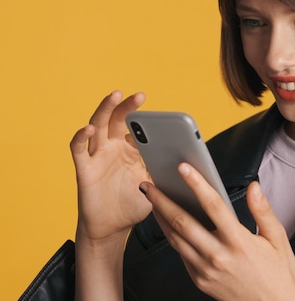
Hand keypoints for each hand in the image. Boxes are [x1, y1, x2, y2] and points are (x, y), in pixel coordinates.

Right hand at [70, 91, 151, 242]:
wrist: (113, 228)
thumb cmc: (134, 204)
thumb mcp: (155, 185)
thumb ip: (164, 169)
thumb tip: (186, 159)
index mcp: (130, 150)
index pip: (136, 127)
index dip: (146, 118)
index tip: (161, 113)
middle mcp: (112, 148)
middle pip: (117, 119)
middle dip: (128, 106)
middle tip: (140, 95)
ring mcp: (97, 156)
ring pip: (97, 125)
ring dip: (105, 109)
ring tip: (115, 96)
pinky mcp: (84, 169)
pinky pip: (78, 150)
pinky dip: (80, 137)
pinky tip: (88, 128)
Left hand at [141, 163, 294, 300]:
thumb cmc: (277, 274)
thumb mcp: (277, 239)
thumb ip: (263, 211)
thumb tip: (254, 187)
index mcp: (239, 242)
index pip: (213, 205)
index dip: (197, 184)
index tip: (184, 169)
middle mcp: (219, 256)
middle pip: (183, 222)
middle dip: (162, 200)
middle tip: (149, 185)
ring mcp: (206, 270)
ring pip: (175, 239)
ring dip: (160, 217)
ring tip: (153, 201)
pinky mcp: (200, 280)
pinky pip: (181, 255)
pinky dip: (171, 237)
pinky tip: (168, 225)